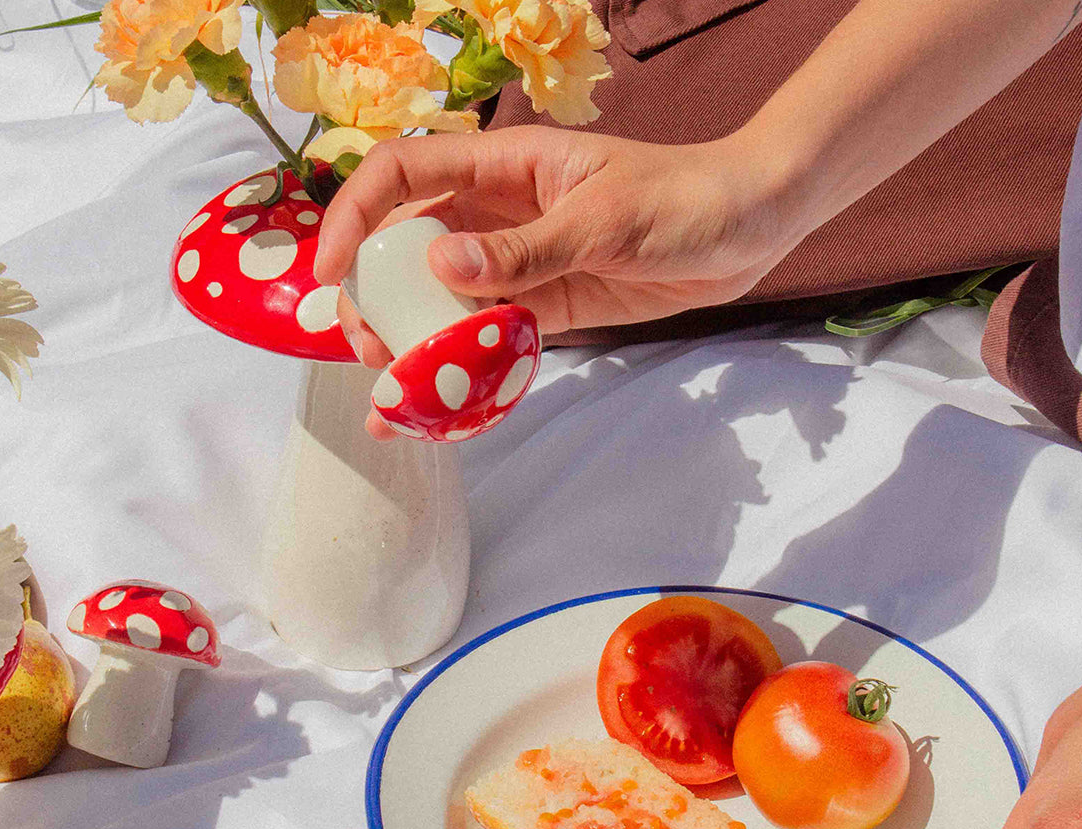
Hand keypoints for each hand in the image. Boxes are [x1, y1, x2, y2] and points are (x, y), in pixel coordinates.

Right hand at [312, 124, 803, 352]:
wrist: (749, 227)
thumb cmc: (683, 198)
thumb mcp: (605, 221)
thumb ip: (527, 250)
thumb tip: (441, 271)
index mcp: (505, 167)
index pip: (405, 175)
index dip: (356, 215)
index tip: (332, 272)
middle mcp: (500, 215)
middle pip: (411, 250)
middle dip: (378, 299)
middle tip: (370, 352)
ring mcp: (522, 264)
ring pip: (447, 303)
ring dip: (415, 347)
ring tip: (394, 400)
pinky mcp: (548, 307)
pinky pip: (493, 338)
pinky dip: (467, 371)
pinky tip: (445, 407)